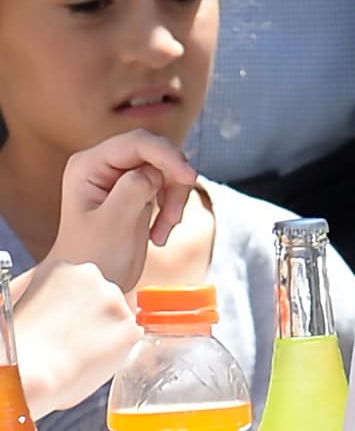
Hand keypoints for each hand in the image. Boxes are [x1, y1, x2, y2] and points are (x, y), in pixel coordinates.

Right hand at [13, 260, 138, 417]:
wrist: (29, 372)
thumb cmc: (19, 346)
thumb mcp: (22, 301)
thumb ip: (44, 292)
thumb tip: (50, 298)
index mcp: (62, 267)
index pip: (79, 285)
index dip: (73, 308)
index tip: (65, 323)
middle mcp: (91, 276)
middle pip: (100, 296)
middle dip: (92, 316)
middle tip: (74, 340)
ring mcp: (113, 299)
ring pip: (116, 316)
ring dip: (106, 332)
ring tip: (80, 353)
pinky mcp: (128, 326)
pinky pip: (128, 338)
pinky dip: (116, 351)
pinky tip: (93, 360)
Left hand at [47, 133, 196, 290]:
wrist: (90, 287)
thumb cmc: (92, 260)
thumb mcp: (112, 224)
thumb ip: (133, 188)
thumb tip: (155, 172)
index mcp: (89, 165)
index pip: (137, 143)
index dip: (167, 155)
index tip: (189, 178)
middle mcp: (103, 165)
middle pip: (155, 153)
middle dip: (172, 181)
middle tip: (174, 217)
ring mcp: (120, 177)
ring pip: (166, 169)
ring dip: (174, 199)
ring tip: (164, 231)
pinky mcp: (135, 190)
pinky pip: (166, 186)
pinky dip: (171, 208)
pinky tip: (160, 233)